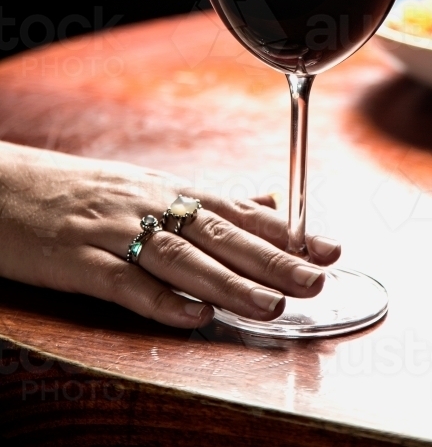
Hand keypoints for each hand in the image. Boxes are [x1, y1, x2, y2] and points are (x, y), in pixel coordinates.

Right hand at [0, 141, 339, 328]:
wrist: (4, 185)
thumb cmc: (81, 190)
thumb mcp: (147, 186)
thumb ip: (207, 199)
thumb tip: (266, 201)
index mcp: (168, 189)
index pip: (238, 211)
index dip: (286, 232)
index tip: (329, 249)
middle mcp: (150, 205)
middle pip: (219, 234)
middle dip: (272, 259)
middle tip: (316, 280)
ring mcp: (113, 232)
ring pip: (181, 259)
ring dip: (229, 284)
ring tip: (272, 304)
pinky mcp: (78, 262)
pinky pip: (123, 283)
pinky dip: (160, 301)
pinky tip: (193, 317)